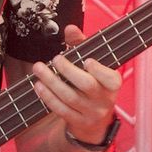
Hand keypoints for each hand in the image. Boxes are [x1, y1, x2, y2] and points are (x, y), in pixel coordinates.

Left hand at [29, 26, 119, 145]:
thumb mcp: (92, 63)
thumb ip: (82, 45)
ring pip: (70, 98)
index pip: (110, 78)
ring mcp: (92, 113)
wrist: (95, 120)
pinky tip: (39, 86)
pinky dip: (48, 97)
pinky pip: (61, 110)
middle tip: (55, 59)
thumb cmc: (93, 83)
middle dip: (69, 71)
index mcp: (113, 83)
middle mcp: (105, 99)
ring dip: (52, 82)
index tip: (87, 60)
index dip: (99, 70)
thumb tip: (70, 28)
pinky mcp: (78, 122)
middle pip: (87, 85)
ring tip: (39, 69)